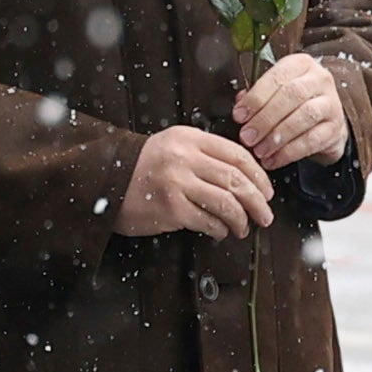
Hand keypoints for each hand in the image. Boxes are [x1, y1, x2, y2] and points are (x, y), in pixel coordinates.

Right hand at [118, 124, 275, 240]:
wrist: (104, 181)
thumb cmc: (142, 168)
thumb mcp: (173, 146)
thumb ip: (204, 154)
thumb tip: (244, 177)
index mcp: (190, 139)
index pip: (237, 155)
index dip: (259, 176)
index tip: (267, 191)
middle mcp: (185, 158)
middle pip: (236, 180)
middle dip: (258, 202)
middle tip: (265, 215)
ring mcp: (177, 183)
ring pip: (226, 203)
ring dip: (241, 220)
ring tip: (243, 228)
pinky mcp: (170, 208)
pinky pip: (207, 221)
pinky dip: (219, 230)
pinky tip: (220, 232)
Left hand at [236, 54, 346, 172]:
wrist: (324, 123)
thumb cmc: (293, 104)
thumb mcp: (275, 93)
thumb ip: (257, 96)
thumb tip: (239, 105)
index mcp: (301, 64)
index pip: (277, 77)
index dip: (256, 97)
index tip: (239, 116)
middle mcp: (320, 79)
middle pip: (292, 95)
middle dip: (265, 118)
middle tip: (247, 136)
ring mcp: (332, 103)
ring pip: (304, 116)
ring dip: (277, 136)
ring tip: (259, 150)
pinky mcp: (336, 128)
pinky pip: (312, 140)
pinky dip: (289, 153)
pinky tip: (273, 159)